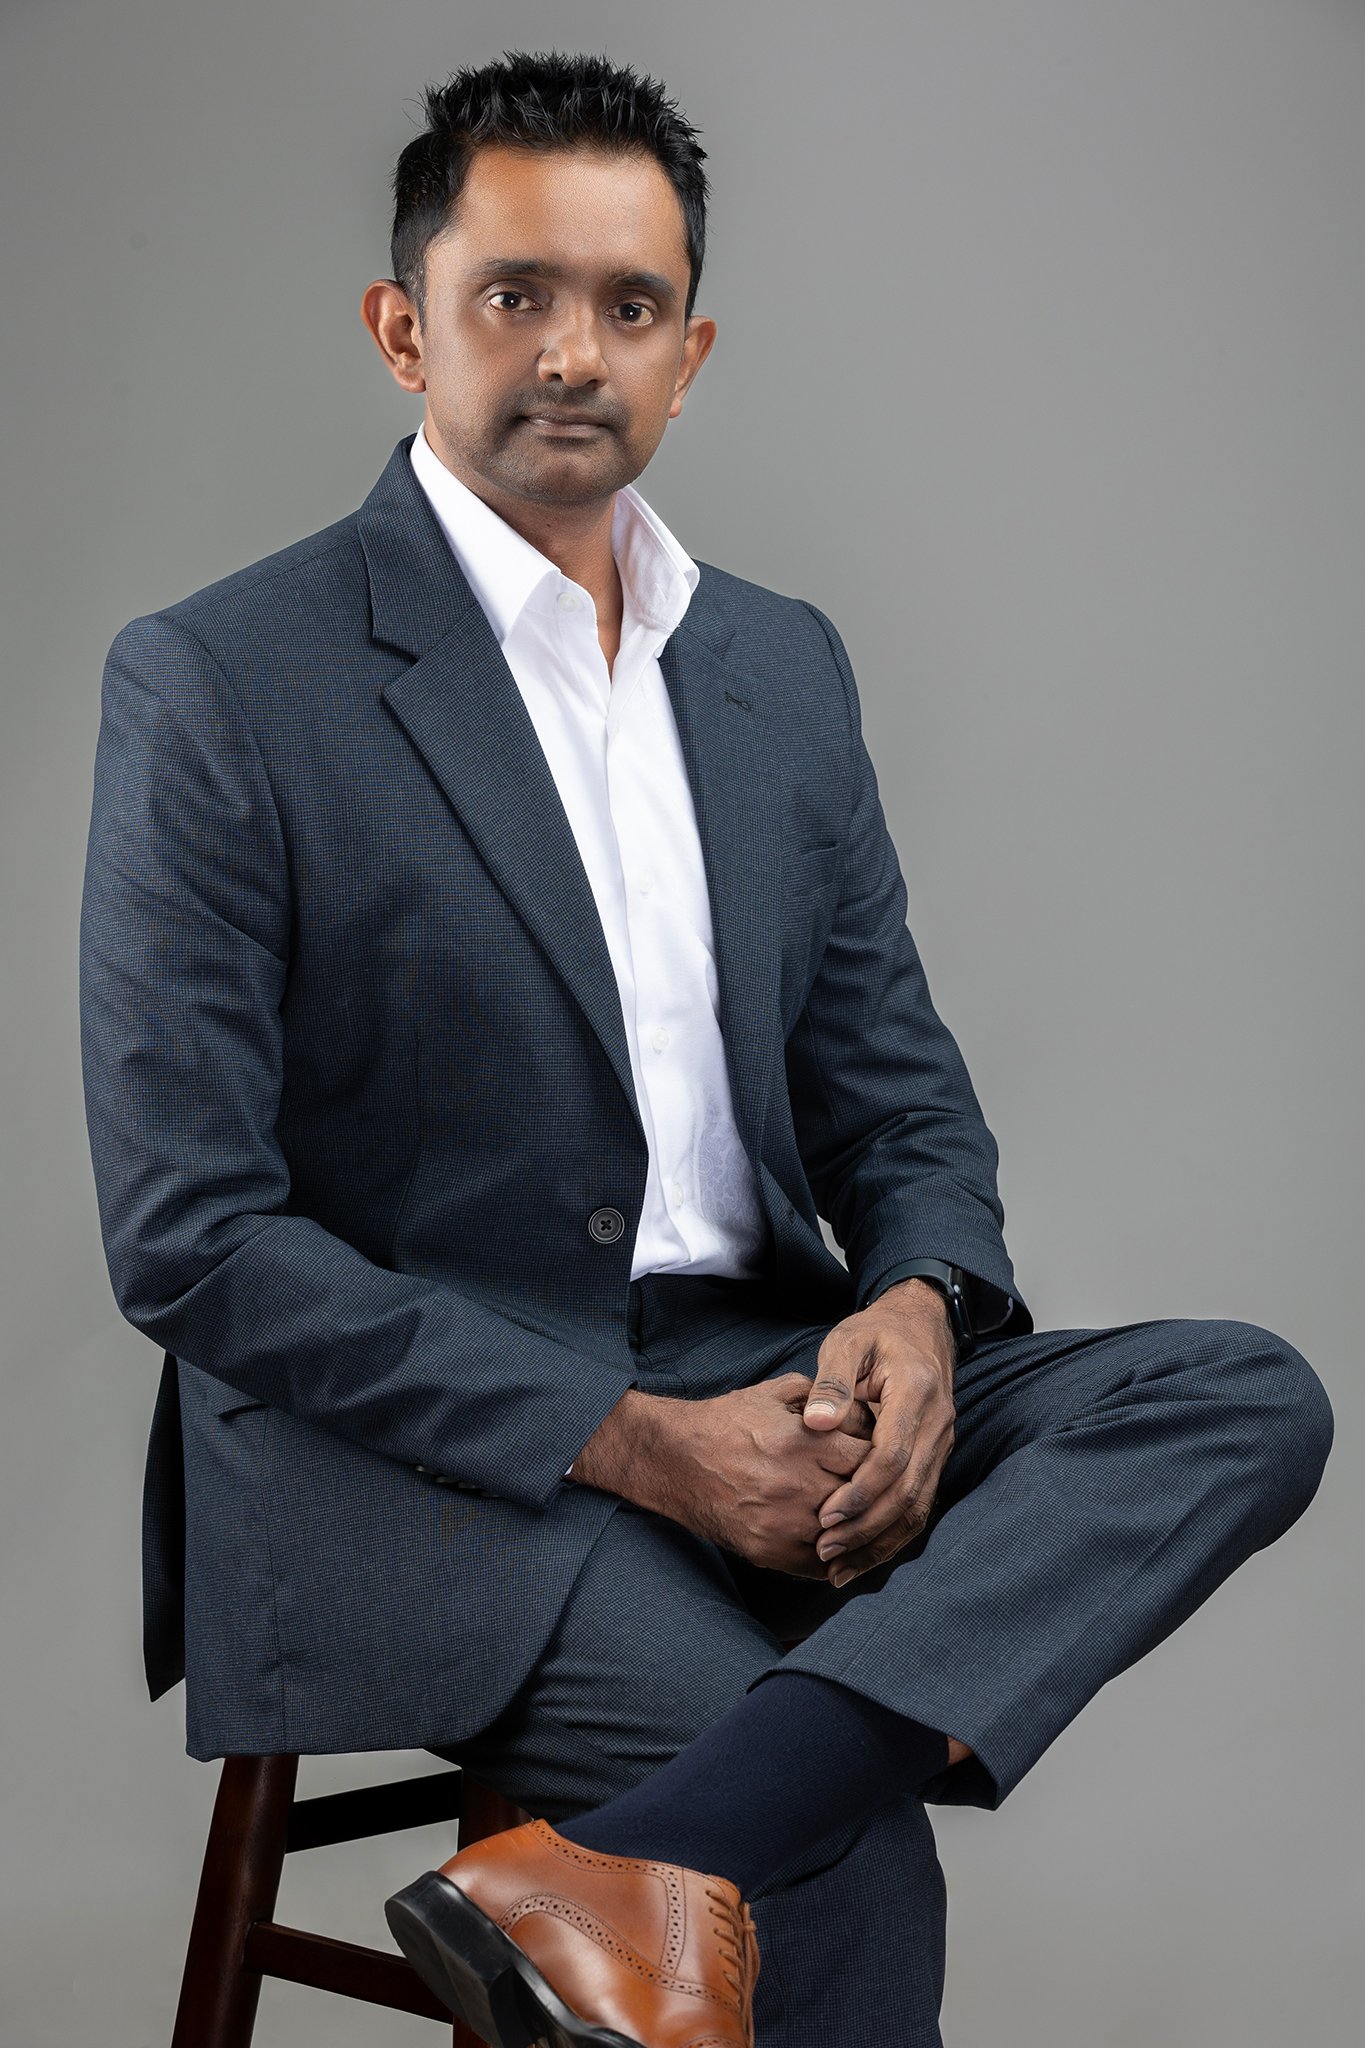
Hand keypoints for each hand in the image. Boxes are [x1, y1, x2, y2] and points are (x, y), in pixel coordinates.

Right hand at [572, 1371, 875, 1577]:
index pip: (871, 1457)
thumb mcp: (774, 1392)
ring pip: (846, 1535)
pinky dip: (833, 1555)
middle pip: (863, 1498)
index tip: (876, 1455)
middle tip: (874, 1488)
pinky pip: (820, 1564)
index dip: (879, 1455)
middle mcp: (797, 1485)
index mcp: (803, 1442)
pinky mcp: (768, 1551)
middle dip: (871, 1492)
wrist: (673, 1458)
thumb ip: (820, 1394)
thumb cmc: (726, 1421)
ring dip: (855, 1527)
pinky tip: (836, 1541)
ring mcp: (783, 1524)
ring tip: (860, 1516)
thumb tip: (860, 1407)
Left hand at [800, 1281, 956, 1586]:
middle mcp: (937, 1426)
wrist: (920, 1327)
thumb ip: (832, 1381)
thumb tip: (816, 1423)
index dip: (860, 1491)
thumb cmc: (877, 1334)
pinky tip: (861, 1557)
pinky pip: (918, 1506)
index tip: (825, 1516)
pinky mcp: (934, 1460)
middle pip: (908, 1492)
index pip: (893, 1456)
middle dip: (866, 1528)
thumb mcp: (848, 1342)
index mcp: (917, 1393)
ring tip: (838, 1567)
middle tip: (824, 1550)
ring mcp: (941, 1446)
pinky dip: (891, 1536)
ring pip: (917, 1508)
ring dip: (879, 1542)